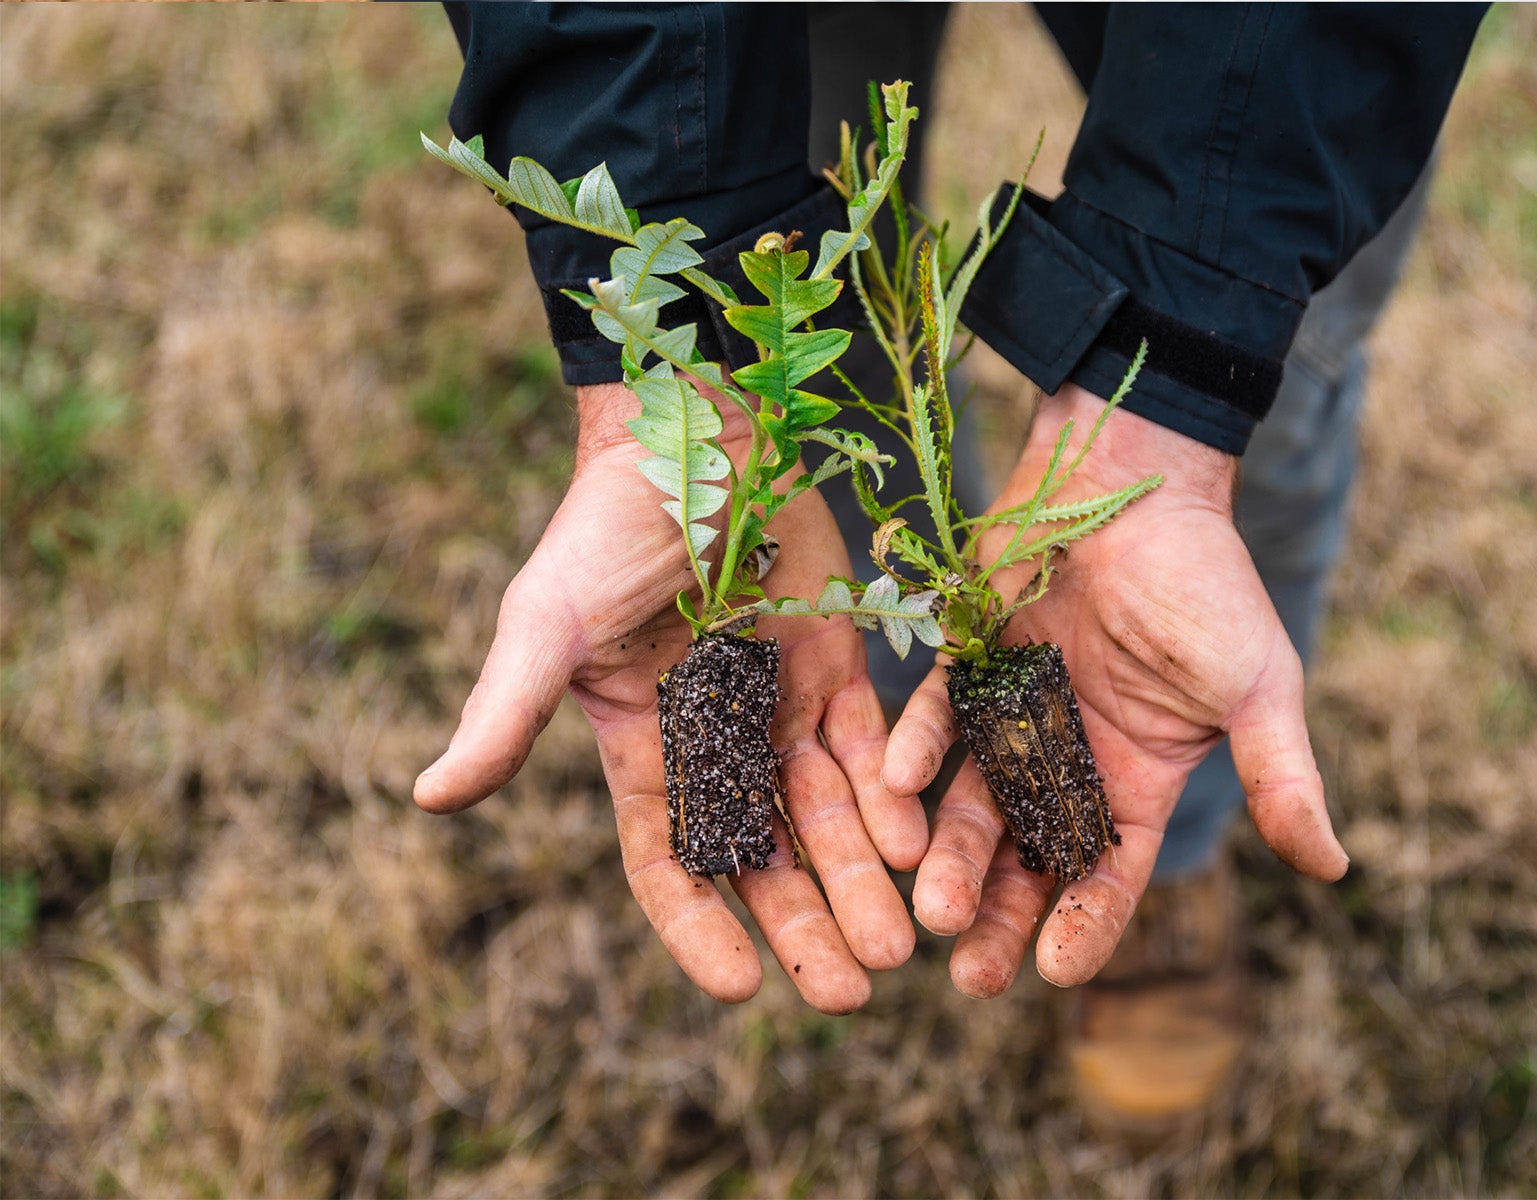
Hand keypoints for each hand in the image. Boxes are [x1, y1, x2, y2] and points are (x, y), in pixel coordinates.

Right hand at [414, 383, 923, 1013]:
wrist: (693, 424)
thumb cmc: (605, 522)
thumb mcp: (547, 622)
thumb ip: (506, 712)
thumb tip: (426, 800)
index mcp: (640, 744)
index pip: (668, 861)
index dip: (698, 927)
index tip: (740, 989)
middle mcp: (714, 739)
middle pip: (764, 856)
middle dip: (804, 926)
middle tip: (850, 994)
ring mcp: (779, 703)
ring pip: (827, 816)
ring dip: (862, 881)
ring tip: (898, 951)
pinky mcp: (838, 662)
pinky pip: (872, 746)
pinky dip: (893, 797)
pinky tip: (919, 846)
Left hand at [882, 383, 1347, 997]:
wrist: (1137, 474)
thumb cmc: (1205, 580)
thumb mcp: (1256, 684)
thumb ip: (1281, 776)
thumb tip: (1335, 868)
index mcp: (1140, 774)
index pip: (1110, 871)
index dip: (1084, 923)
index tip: (1054, 974)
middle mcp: (1071, 755)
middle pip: (1030, 857)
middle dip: (999, 915)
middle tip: (965, 976)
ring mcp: (1014, 711)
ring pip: (972, 801)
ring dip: (950, 852)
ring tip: (928, 906)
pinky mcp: (967, 661)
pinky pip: (932, 717)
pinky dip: (914, 748)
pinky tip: (898, 784)